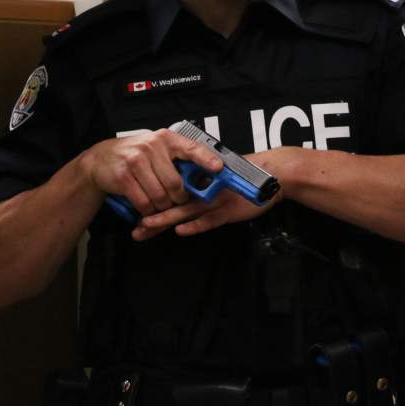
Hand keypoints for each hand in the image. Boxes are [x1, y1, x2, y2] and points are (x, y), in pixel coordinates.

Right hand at [81, 129, 223, 217]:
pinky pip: (143, 202)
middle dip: (179, 198)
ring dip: (163, 207)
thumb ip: (177, 157)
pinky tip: (148, 209)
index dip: (206, 159)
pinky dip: (148, 210)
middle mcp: (152, 147)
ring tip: (162, 206)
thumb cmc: (135, 155)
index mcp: (165, 139)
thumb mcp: (157, 148)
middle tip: (179, 202)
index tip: (219, 168)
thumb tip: (205, 173)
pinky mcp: (123, 177)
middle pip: (175, 182)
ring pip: (160, 195)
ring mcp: (136, 161)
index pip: (191, 147)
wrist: (100, 159)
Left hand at [131, 147, 290, 239]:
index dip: (155, 203)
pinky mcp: (228, 211)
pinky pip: (209, 220)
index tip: (135, 213)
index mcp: (200, 184)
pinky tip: (181, 231)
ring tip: (146, 226)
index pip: (172, 194)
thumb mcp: (221, 179)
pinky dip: (196, 225)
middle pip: (174, 205)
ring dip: (166, 219)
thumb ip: (204, 186)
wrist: (269, 175)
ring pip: (186, 212)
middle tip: (135, 228)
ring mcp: (215, 202)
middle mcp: (204, 192)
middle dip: (154, 218)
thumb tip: (183, 190)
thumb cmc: (245, 177)